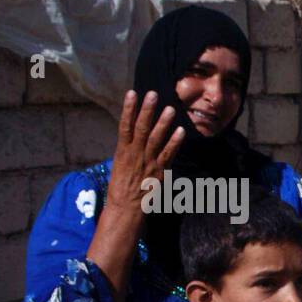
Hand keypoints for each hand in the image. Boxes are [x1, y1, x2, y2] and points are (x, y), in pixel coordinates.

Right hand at [107, 90, 185, 218]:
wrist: (125, 208)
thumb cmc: (121, 187)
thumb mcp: (120, 164)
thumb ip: (129, 150)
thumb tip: (135, 139)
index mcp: (122, 151)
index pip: (125, 125)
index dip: (128, 108)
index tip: (132, 93)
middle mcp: (134, 153)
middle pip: (141, 128)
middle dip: (147, 110)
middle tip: (153, 94)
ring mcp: (147, 162)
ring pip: (155, 138)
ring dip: (163, 123)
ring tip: (170, 108)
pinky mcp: (159, 171)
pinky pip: (168, 154)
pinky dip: (174, 142)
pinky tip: (180, 131)